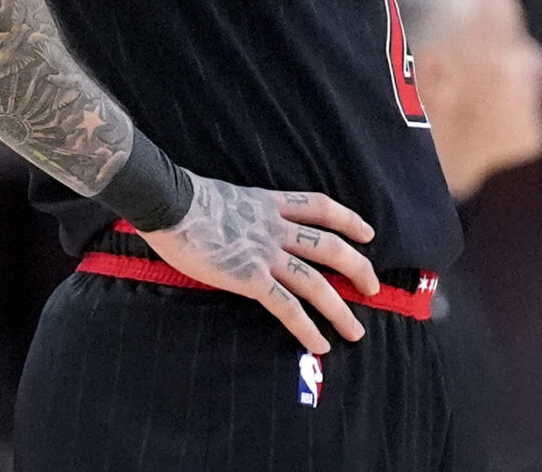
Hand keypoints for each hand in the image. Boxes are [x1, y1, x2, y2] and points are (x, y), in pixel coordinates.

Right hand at [138, 174, 380, 355]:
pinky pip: (286, 306)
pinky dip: (306, 327)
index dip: (348, 220)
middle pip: (330, 247)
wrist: (169, 201)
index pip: (320, 207)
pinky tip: (320, 345)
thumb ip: (242, 211)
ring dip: (340, 310)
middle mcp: (275, 228)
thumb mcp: (225, 196)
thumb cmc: (184, 197)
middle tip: (372, 289)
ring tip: (356, 332)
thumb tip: (238, 223)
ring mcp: (265, 253)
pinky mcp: (250, 277)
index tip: (367, 234)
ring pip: (315, 282)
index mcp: (269, 204)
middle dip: (357, 269)